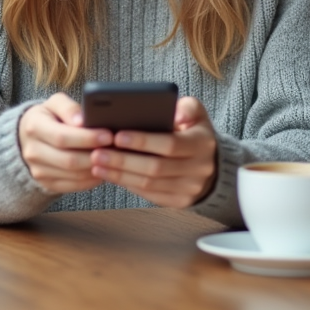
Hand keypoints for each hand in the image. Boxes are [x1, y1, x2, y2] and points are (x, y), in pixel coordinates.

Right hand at [18, 93, 112, 193]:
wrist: (28, 137)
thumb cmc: (48, 117)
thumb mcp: (55, 104)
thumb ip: (69, 108)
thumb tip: (83, 121)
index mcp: (34, 127)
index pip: (62, 137)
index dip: (87, 138)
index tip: (108, 136)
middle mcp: (32, 151)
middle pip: (69, 160)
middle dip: (95, 156)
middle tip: (114, 149)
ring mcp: (37, 170)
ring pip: (73, 175)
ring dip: (96, 168)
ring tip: (111, 158)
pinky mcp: (46, 183)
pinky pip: (73, 186)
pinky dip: (91, 180)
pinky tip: (102, 169)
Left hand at [89, 96, 217, 208]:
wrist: (212, 164)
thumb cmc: (195, 133)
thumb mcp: (197, 114)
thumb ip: (187, 107)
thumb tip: (175, 112)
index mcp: (202, 144)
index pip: (170, 144)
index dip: (143, 141)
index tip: (117, 135)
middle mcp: (199, 169)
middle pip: (155, 167)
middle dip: (123, 160)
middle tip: (97, 152)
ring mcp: (190, 188)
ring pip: (149, 184)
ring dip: (120, 174)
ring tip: (97, 163)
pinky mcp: (179, 201)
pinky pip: (149, 195)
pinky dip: (127, 184)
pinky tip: (110, 174)